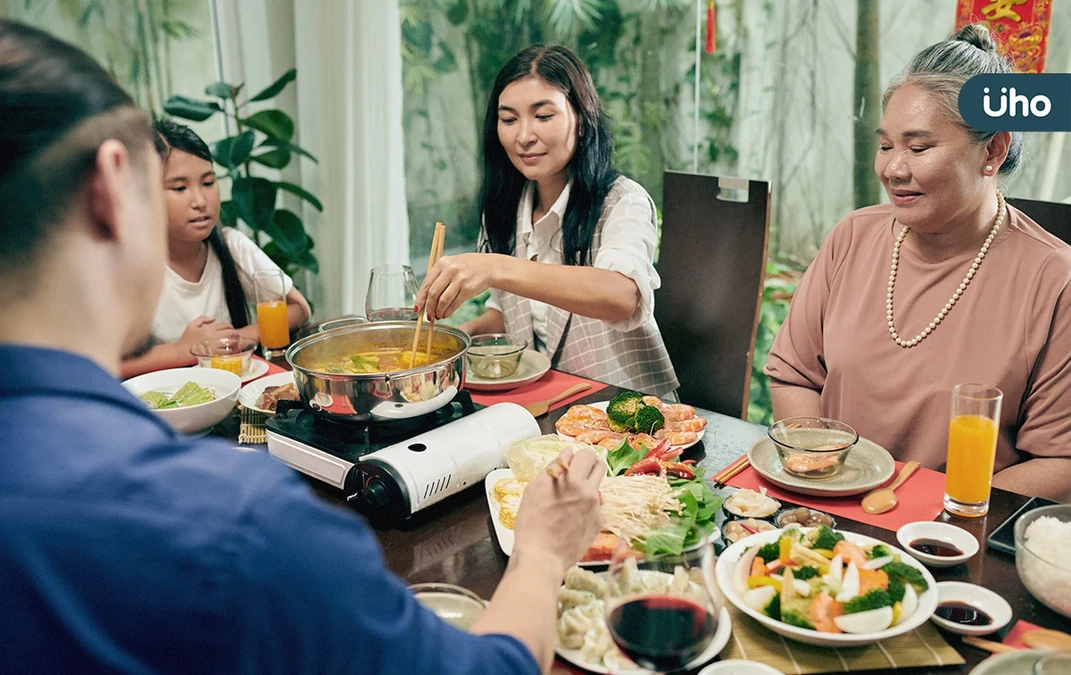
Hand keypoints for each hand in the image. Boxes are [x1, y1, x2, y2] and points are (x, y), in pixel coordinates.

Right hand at [176, 316, 235, 351]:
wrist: (181, 352)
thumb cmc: (186, 340)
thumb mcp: (192, 325)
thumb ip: (202, 319)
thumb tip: (213, 318)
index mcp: (208, 329)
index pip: (224, 325)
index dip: (229, 326)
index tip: (231, 328)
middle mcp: (212, 337)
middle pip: (230, 333)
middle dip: (235, 333)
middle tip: (236, 335)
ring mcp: (214, 346)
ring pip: (230, 342)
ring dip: (235, 341)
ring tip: (236, 342)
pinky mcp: (214, 354)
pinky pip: (227, 352)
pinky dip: (232, 350)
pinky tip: (232, 349)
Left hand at [415, 253, 503, 320]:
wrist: (490, 267)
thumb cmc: (469, 266)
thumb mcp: (452, 264)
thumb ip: (439, 276)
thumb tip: (424, 296)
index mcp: (442, 262)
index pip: (426, 283)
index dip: (420, 297)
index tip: (417, 307)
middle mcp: (450, 270)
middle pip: (433, 293)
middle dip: (429, 307)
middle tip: (428, 315)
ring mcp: (459, 279)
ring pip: (443, 300)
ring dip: (438, 311)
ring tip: (438, 316)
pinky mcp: (468, 289)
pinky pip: (454, 304)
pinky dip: (448, 312)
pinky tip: (446, 314)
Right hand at [512, 447, 604, 576]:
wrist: (542, 556)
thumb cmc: (532, 524)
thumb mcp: (534, 490)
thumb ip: (552, 468)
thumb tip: (566, 455)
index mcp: (571, 479)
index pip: (585, 453)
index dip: (576, 457)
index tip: (571, 462)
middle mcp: (587, 490)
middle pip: (600, 465)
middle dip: (589, 466)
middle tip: (577, 474)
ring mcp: (596, 507)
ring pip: (599, 485)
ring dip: (589, 485)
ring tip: (573, 497)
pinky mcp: (599, 522)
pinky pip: (597, 506)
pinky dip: (587, 507)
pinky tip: (573, 517)